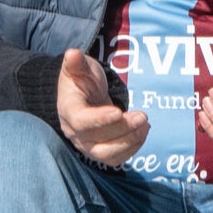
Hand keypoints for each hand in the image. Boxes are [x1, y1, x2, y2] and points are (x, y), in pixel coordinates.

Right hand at [55, 48, 150, 165]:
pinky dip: (132, 147)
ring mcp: (87, 145)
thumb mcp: (79, 67)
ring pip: (108, 155)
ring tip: (145, 124)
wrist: (82, 95)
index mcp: (68, 110)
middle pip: (97, 141)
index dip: (100, 119)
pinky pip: (116, 158)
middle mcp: (75, 132)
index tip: (119, 112)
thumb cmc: (82, 79)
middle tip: (143, 116)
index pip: (81, 121)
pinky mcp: (100, 151)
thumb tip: (72, 53)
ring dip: (130, 142)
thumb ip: (76, 63)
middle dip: (123, 130)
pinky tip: (142, 131)